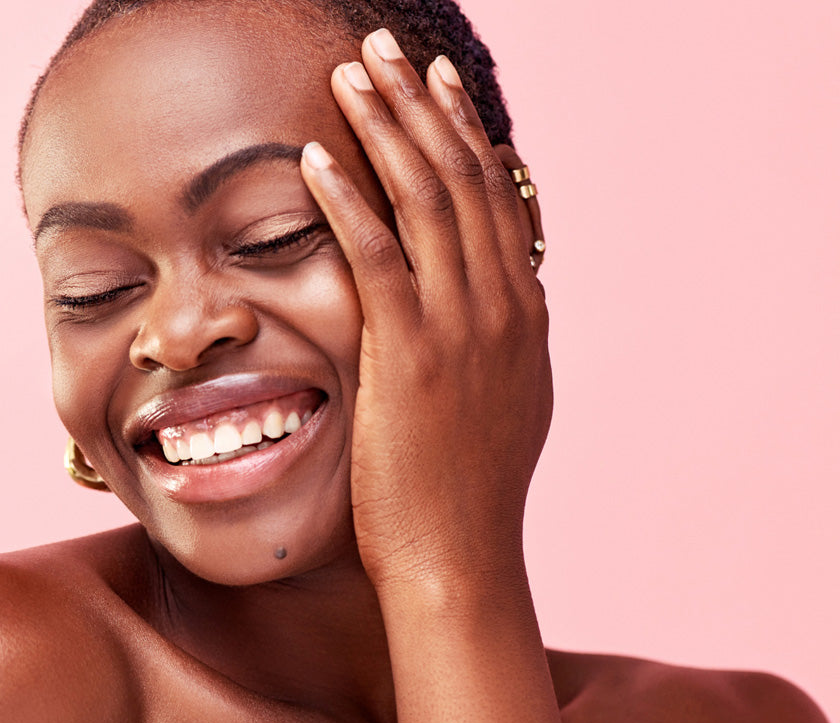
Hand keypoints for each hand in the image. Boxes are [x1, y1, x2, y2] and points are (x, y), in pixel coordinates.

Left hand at [300, 29, 552, 591]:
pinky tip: (316, 155)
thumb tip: (498, 298)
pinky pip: (376, 256)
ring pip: (426, 200)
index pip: (496, 196)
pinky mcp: (410, 354)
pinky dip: (347, 199)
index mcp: (524, 311)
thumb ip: (500, 339)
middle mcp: (503, 305)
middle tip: (388, 49)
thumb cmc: (469, 489)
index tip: (439, 84)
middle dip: (423, 105)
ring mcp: (461, 327)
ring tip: (353, 73)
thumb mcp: (505, 401)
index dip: (465, 132)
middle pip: (463, 177)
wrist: (461, 556)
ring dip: (386, 129)